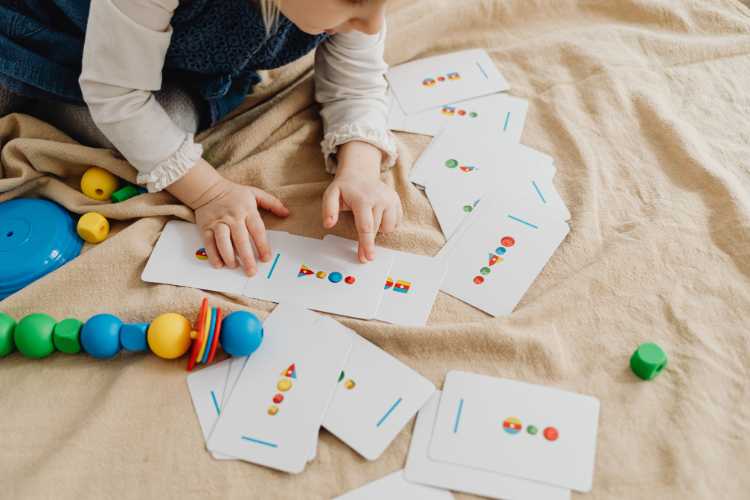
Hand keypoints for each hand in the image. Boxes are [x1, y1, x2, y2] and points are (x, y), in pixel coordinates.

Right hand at [167, 159, 289, 275]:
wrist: (207, 189)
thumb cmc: (234, 194)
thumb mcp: (255, 193)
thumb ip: (272, 203)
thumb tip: (286, 213)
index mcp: (247, 210)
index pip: (257, 229)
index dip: (262, 245)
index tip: (266, 258)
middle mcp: (233, 217)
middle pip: (240, 239)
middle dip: (246, 257)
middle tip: (251, 271)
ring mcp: (218, 222)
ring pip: (223, 241)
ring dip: (229, 256)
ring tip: (234, 266)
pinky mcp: (205, 227)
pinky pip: (209, 242)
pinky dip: (213, 255)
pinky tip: (219, 264)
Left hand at [322, 141, 401, 261]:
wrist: (360, 173)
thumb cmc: (345, 188)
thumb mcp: (331, 194)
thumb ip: (328, 209)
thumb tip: (328, 224)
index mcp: (363, 199)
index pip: (366, 226)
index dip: (366, 244)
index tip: (367, 257)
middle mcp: (380, 198)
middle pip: (376, 230)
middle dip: (369, 244)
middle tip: (364, 256)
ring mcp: (391, 199)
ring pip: (388, 227)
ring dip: (378, 229)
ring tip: (368, 218)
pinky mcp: (397, 201)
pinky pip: (395, 222)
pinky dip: (387, 224)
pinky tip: (378, 215)